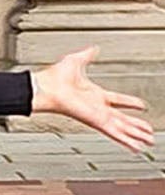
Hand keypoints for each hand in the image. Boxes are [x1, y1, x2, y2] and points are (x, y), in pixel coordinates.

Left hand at [31, 47, 155, 153]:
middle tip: (149, 132)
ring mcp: (98, 116)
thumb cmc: (55, 77)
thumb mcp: (76, 61)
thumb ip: (87, 55)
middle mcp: (97, 107)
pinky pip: (115, 133)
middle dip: (137, 125)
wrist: (46, 88)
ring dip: (137, 135)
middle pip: (123, 119)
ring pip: (122, 128)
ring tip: (149, 141)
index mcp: (95, 94)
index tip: (141, 105)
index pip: (118, 100)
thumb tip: (94, 48)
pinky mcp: (96, 122)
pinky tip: (136, 146)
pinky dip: (127, 140)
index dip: (130, 103)